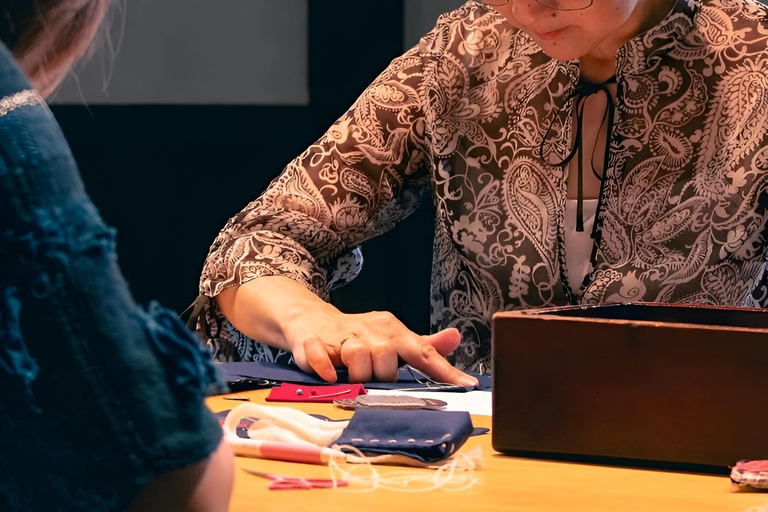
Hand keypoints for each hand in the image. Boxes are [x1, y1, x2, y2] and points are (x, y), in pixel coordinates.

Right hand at [284, 309, 478, 386]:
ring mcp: (342, 334)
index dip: (444, 370)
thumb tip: (455, 338)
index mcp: (392, 330)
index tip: (466, 385)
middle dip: (382, 376)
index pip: (423, 351)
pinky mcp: (315, 342)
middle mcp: (370, 329)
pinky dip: (325, 367)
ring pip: (358, 355)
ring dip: (356, 374)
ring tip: (351, 376)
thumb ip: (424, 345)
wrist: (312, 319)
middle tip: (372, 378)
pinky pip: (320, 356)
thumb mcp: (393, 338)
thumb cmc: (359, 334)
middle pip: (387, 357)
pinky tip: (330, 374)